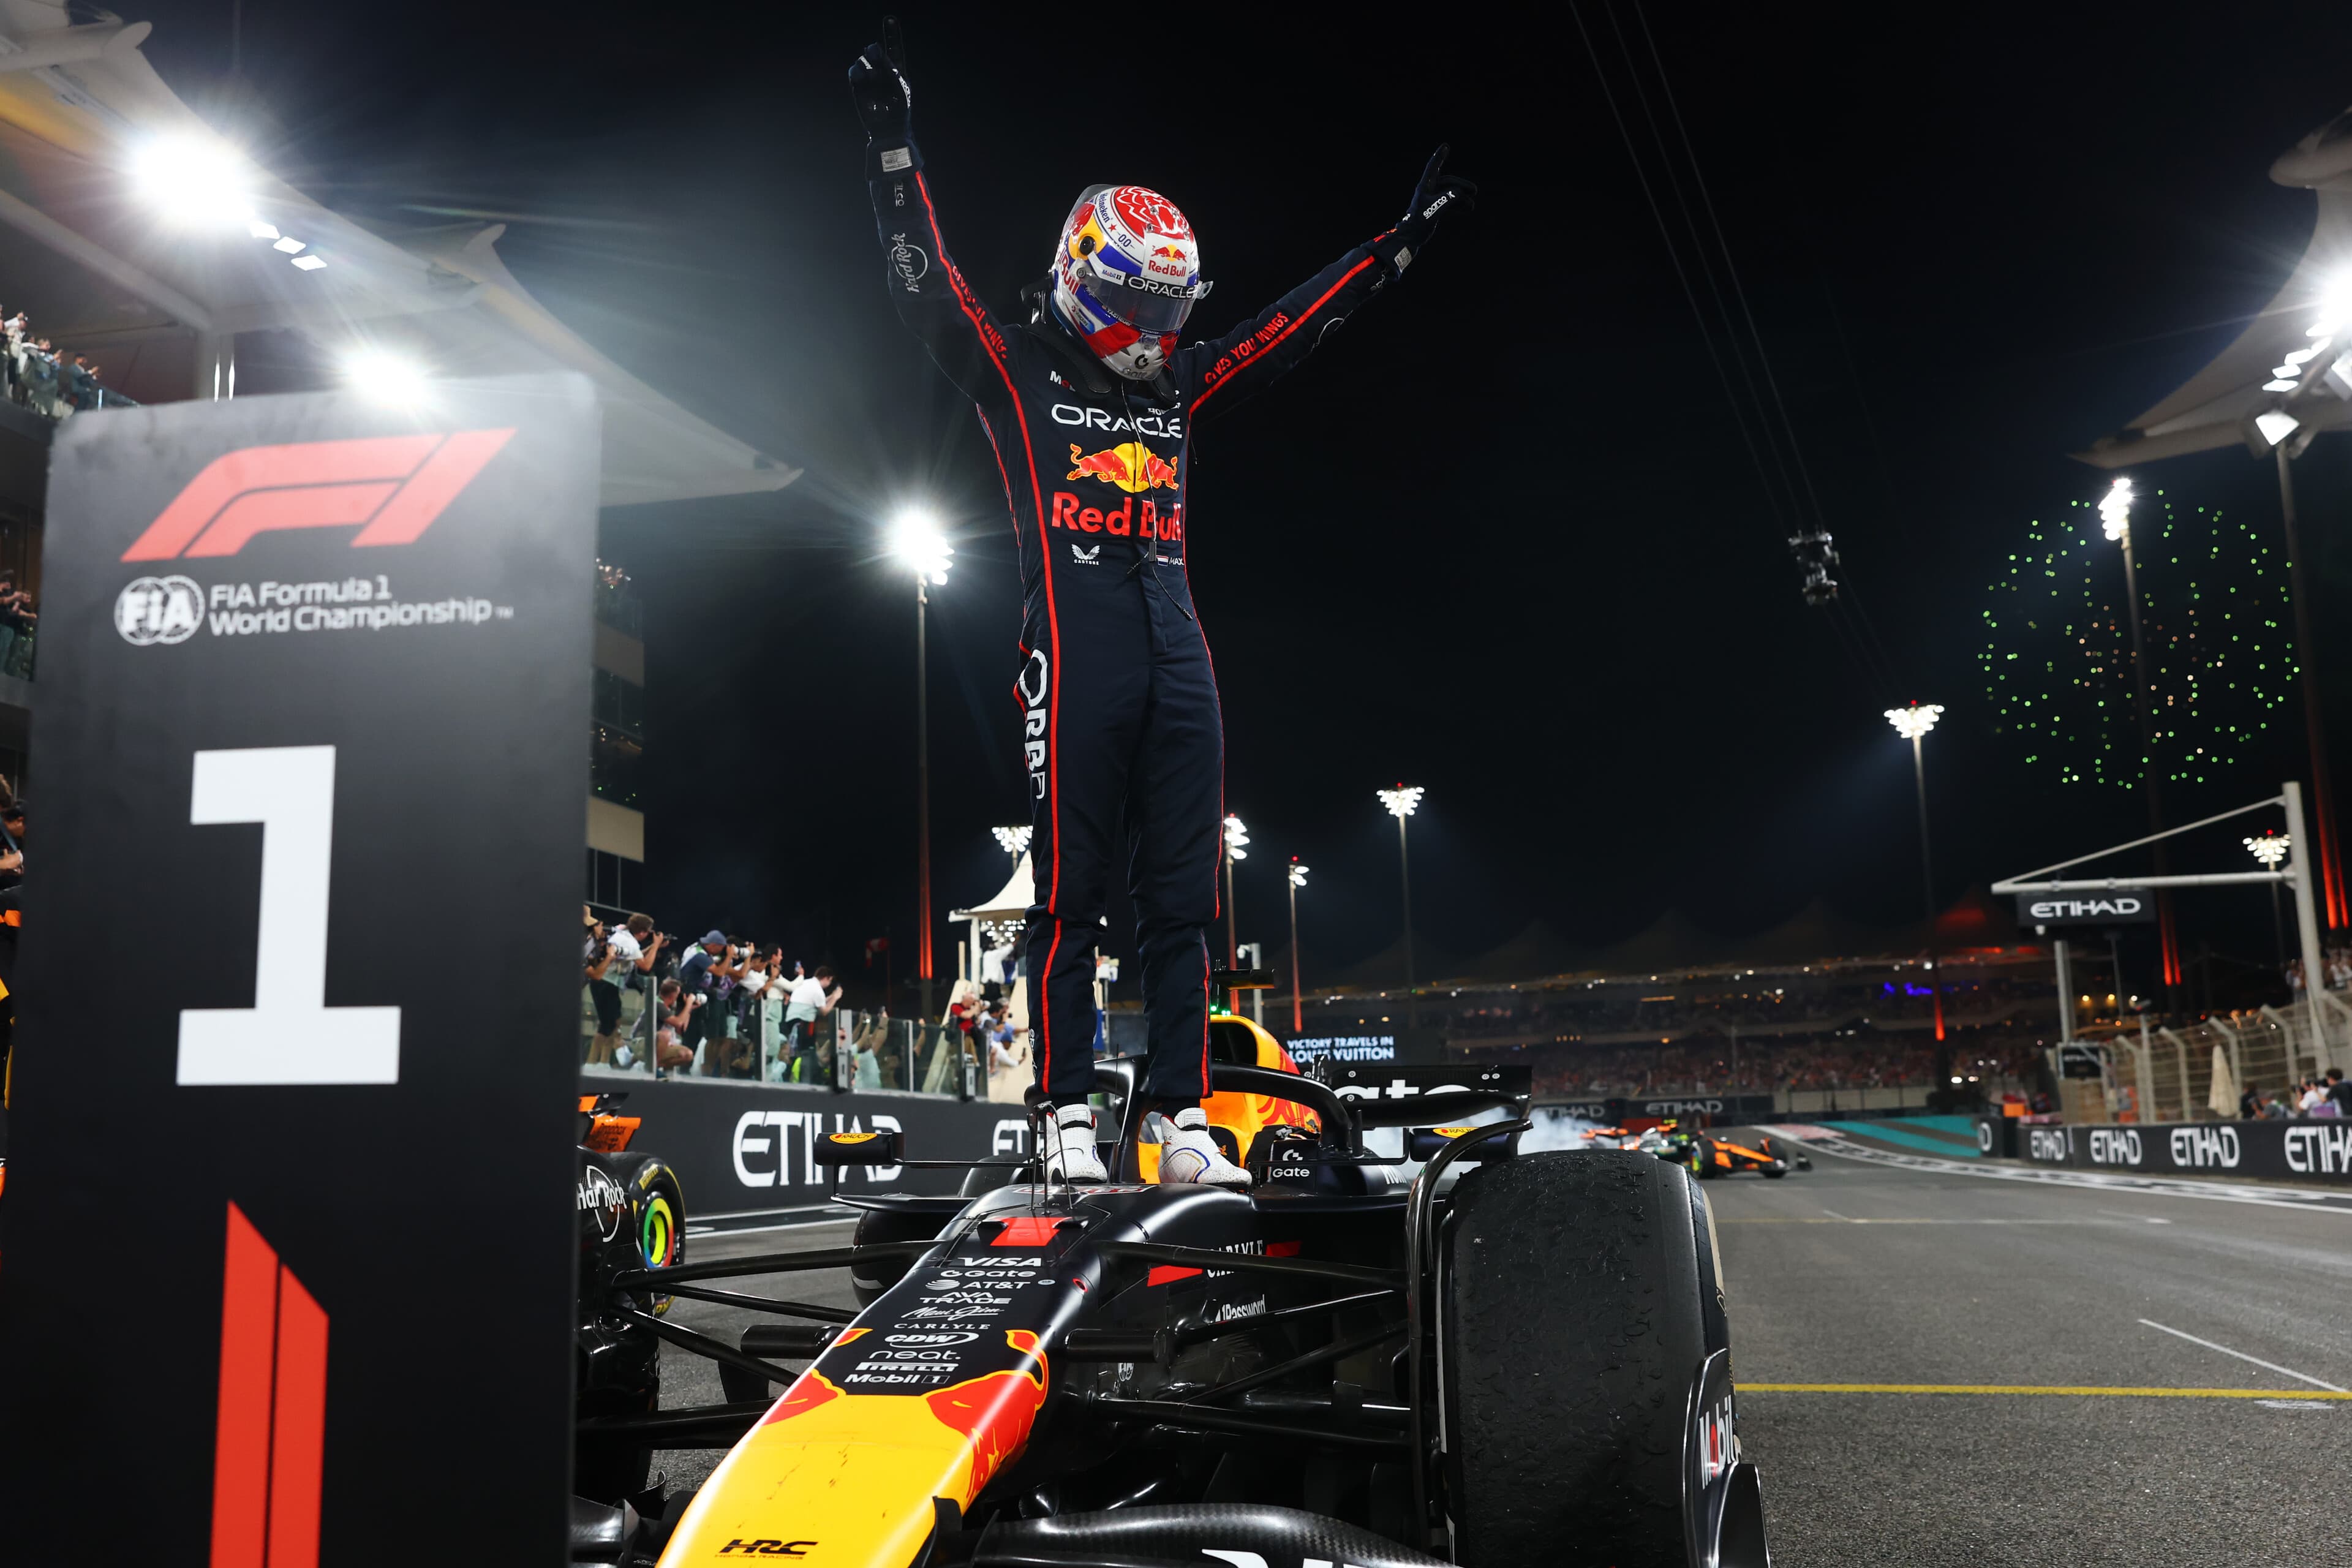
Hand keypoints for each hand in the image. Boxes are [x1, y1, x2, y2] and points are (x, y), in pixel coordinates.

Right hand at [848, 17, 910, 138]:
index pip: (894, 48)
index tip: (890, 18)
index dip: (891, 33)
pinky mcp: (858, 85)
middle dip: (874, 51)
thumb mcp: (900, 86)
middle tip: (873, 52)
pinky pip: (854, 71)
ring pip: (863, 60)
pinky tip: (861, 77)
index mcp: (897, 69)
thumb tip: (874, 53)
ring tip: (874, 80)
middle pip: (875, 51)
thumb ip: (890, 68)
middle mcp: (882, 71)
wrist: (889, 128)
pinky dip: (857, 72)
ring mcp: (869, 78)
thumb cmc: (899, 109)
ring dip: (868, 67)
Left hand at [1401, 144, 1474, 239]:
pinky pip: (1449, 202)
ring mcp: (1432, 199)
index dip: (1439, 156)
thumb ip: (1449, 198)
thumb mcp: (1436, 208)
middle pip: (1448, 182)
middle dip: (1461, 185)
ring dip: (1461, 197)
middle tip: (1474, 191)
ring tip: (1472, 206)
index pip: (1433, 167)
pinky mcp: (1434, 208)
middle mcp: (1428, 190)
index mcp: (1425, 186)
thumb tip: (1460, 193)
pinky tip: (1467, 208)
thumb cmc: (1420, 221)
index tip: (1445, 146)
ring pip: (1450, 193)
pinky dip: (1458, 204)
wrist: (1411, 236)